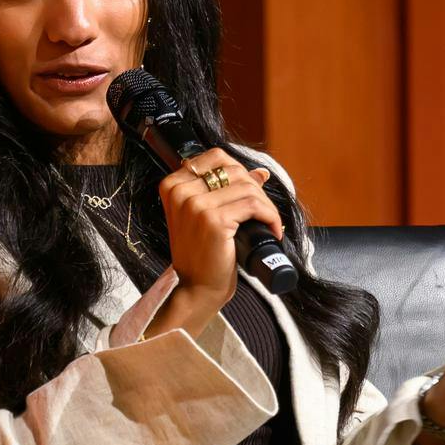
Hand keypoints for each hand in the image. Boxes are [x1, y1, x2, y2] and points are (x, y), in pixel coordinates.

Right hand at [154, 149, 284, 335]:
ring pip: (248, 187)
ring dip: (266, 206)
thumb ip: (227, 190)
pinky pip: (255, 206)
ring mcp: (195, 205)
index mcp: (173, 185)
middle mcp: (181, 191)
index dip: (240, 172)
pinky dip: (270, 217)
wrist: (197, 287)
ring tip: (268, 223)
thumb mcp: (207, 215)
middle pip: (234, 170)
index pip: (216, 157)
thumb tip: (260, 173)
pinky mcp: (213, 220)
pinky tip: (271, 230)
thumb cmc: (201, 254)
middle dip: (255, 190)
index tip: (249, 192)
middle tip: (260, 213)